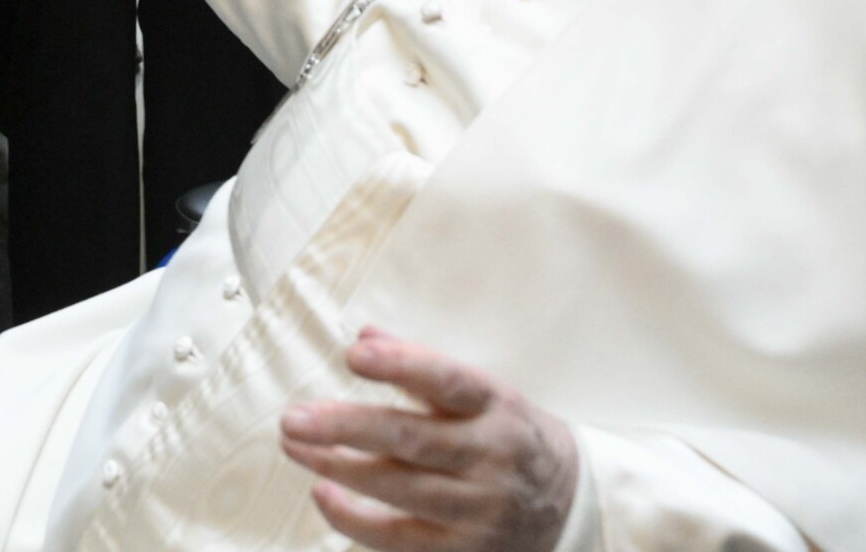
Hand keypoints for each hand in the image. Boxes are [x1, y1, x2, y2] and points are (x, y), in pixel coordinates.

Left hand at [281, 328, 578, 551]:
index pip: (449, 381)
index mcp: (497, 406)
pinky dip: (353, 518)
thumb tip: (364, 335)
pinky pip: (397, 538)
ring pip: (399, 487)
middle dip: (347, 426)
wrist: (570, 505)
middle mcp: (492, 457)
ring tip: (294, 445)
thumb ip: (423, 365)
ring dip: (338, 466)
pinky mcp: (463, 550)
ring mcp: (479, 509)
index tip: (354, 355)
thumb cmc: (508, 436)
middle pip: (413, 439)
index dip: (401, 366)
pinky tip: (322, 492)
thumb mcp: (485, 393)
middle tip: (294, 417)